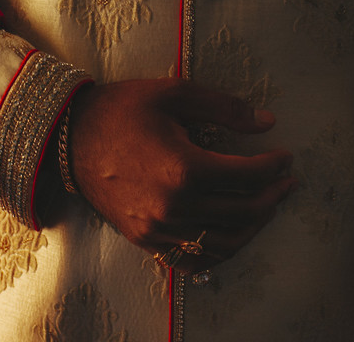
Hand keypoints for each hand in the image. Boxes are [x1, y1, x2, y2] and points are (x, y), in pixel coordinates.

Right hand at [68, 78, 296, 273]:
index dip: (274, 165)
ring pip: (224, 242)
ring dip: (253, 226)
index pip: (248, 176)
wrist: (69, 137)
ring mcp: (157, 228)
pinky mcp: (144, 239)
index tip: (284, 157)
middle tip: (284, 182)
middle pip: (243, 211)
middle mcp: (173, 206)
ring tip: (265, 207)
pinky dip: (219, 251)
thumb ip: (224, 107)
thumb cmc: (119, 111)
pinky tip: (229, 234)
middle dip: (273, 196)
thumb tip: (266, 122)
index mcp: (183, 168)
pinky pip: (191, 260)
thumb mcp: (173, 94)